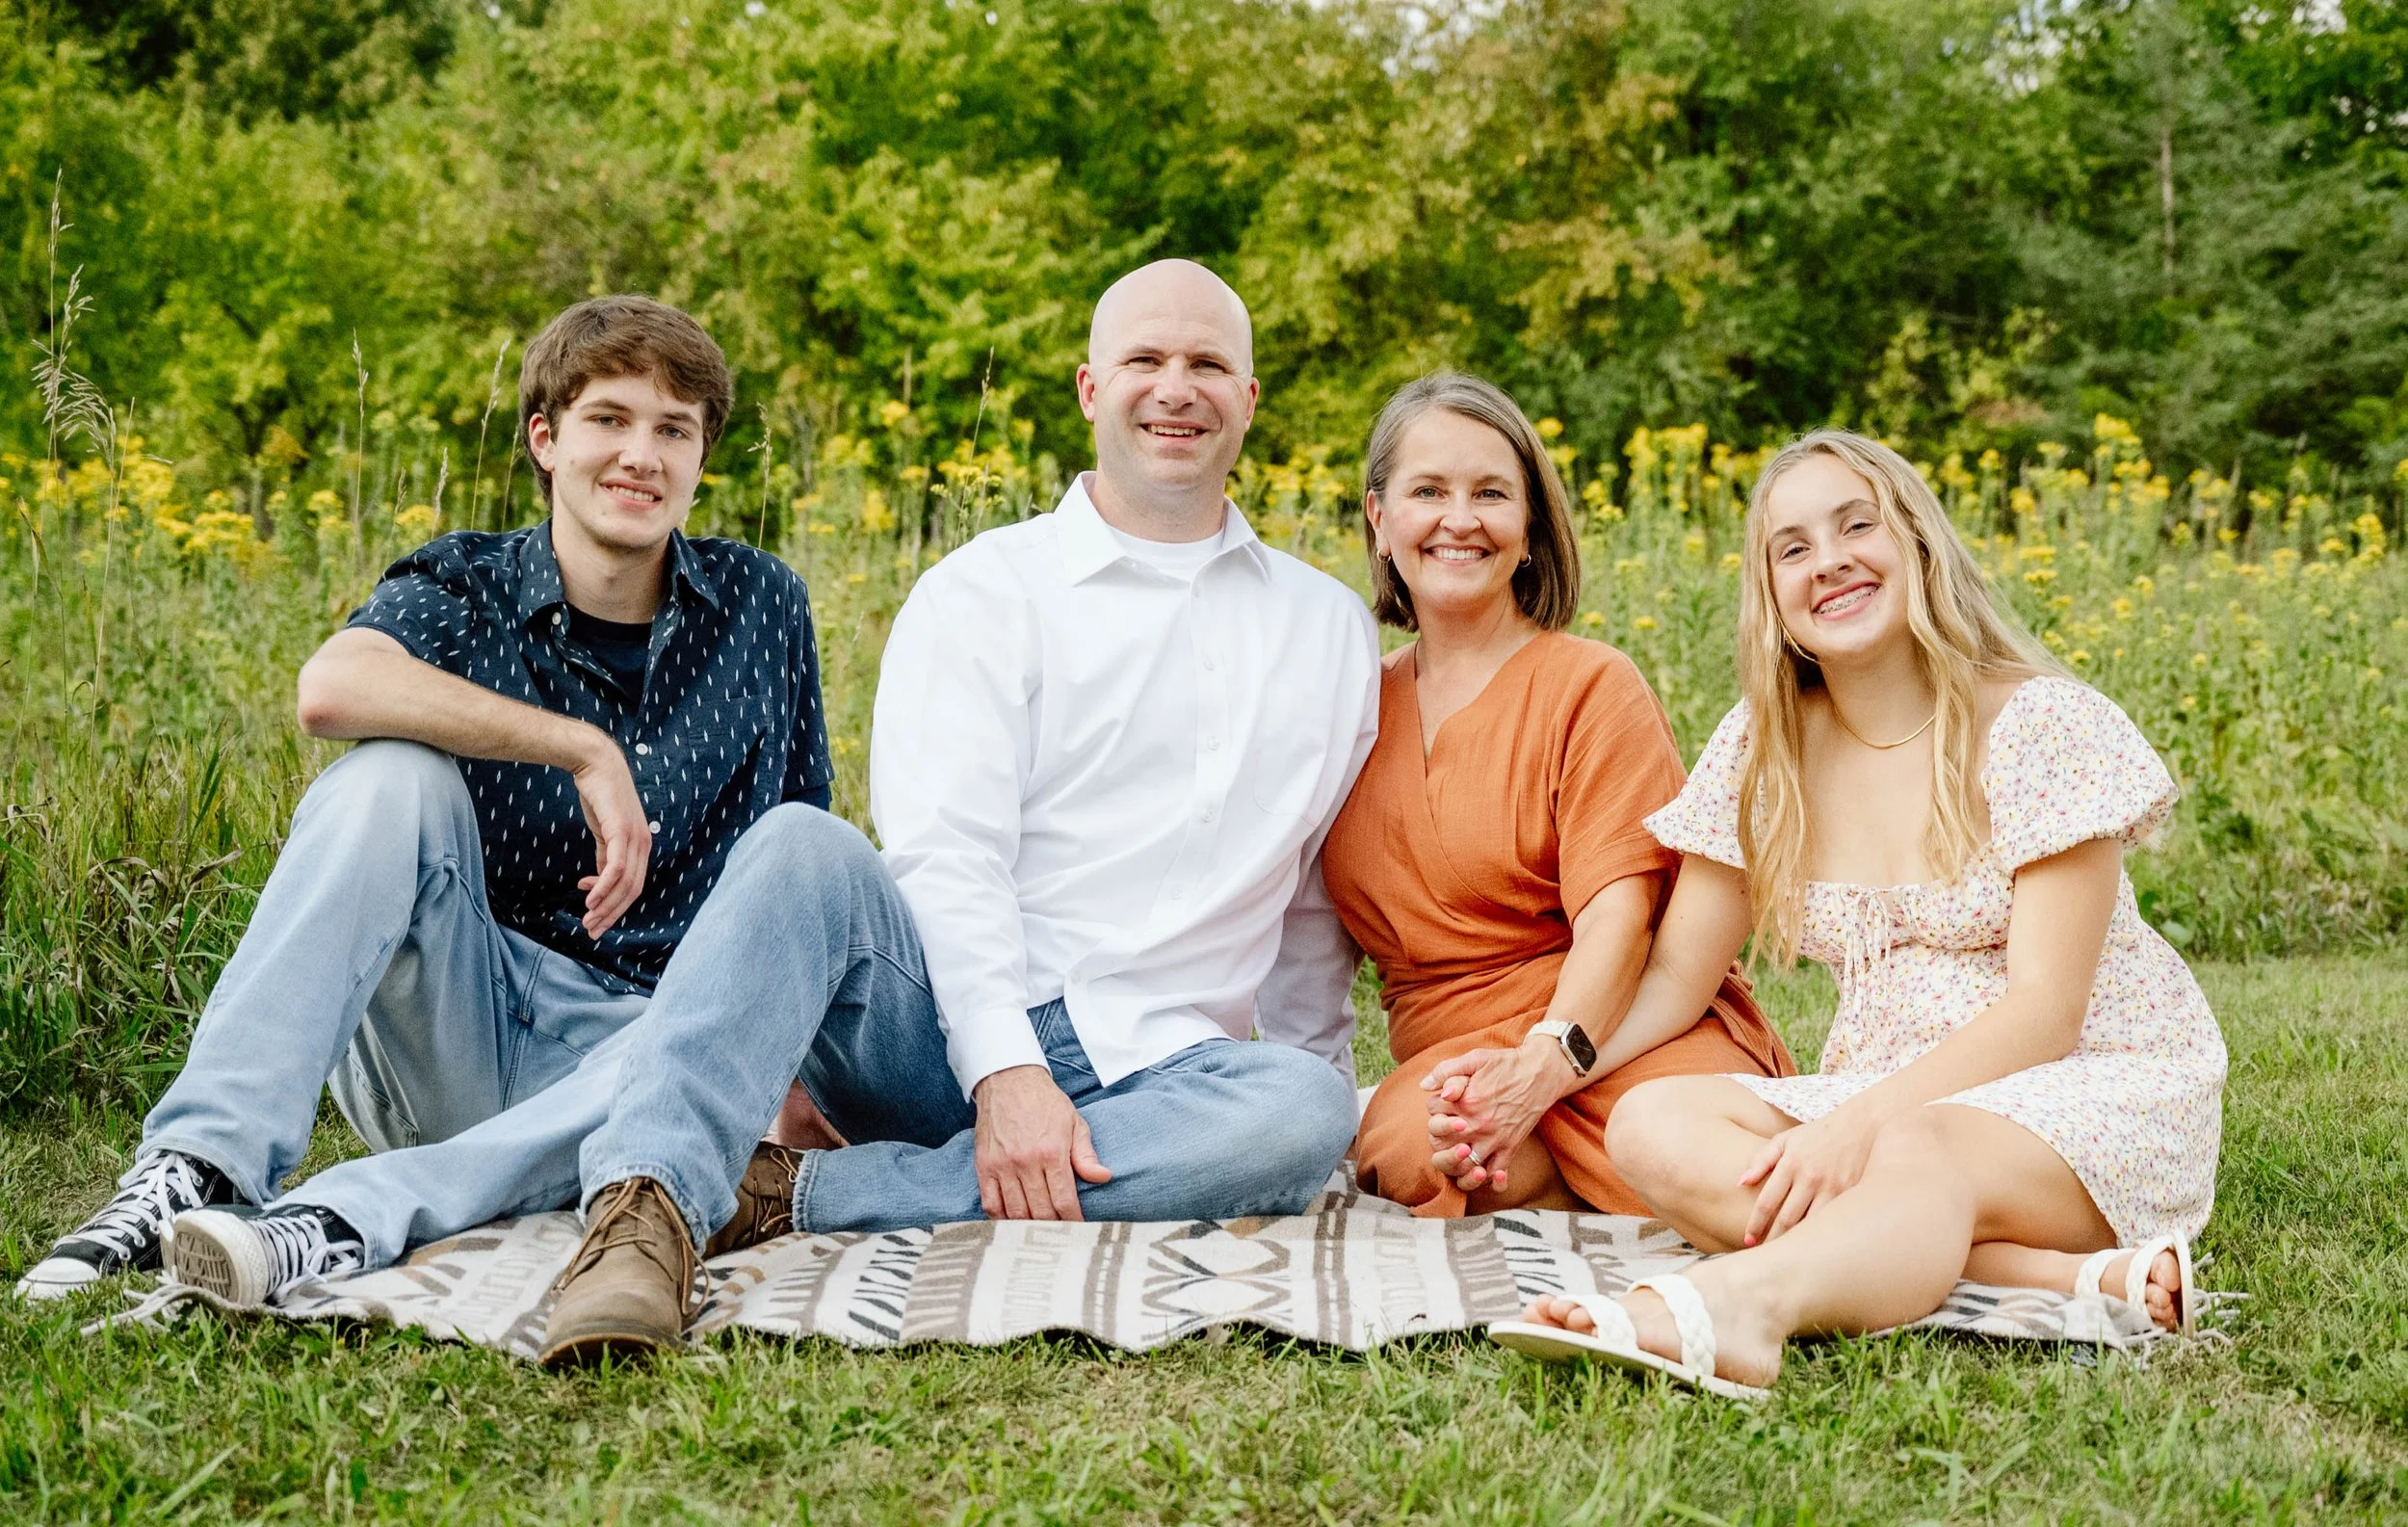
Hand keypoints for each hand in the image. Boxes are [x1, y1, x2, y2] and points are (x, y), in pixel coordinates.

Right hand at [569, 727, 650, 938]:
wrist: (595, 764)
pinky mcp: (622, 831)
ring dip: (605, 905)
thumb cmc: (600, 796)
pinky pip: (616, 867)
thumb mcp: (605, 832)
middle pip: (633, 891)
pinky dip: (603, 886)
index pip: (634, 887)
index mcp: (641, 846)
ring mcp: (636, 838)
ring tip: (587, 918)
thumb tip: (600, 881)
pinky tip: (589, 898)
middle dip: (611, 914)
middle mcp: (644, 844)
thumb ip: (606, 856)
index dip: (616, 907)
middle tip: (592, 930)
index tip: (596, 919)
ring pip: (625, 883)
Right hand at [972, 1065, 1111, 1220]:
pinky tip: (1012, 1223)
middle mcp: (1025, 1162)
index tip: (1079, 1231)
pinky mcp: (984, 1167)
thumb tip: (1103, 1177)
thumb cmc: (1044, 1102)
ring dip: (1028, 1228)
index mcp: (1052, 1152)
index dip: (1073, 1221)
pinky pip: (990, 1204)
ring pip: (1015, 1213)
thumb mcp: (1074, 1122)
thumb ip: (1086, 1154)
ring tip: (1039, 1234)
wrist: (1008, 1080)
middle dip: (1053, 1228)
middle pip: (1040, 1212)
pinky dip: (1001, 1219)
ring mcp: (1002, 1166)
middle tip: (1061, 1237)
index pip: (1065, 1200)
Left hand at [1418, 1040, 1577, 1196]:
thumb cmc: (1506, 1064)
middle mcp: (1479, 1125)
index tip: (1444, 1101)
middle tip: (1447, 1126)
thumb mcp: (1475, 1058)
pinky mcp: (1510, 1148)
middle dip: (1438, 1135)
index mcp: (1467, 1102)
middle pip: (1441, 1144)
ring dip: (1455, 1163)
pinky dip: (1486, 1180)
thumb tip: (1424, 1086)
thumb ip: (1446, 1071)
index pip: (1434, 1112)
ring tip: (1458, 1150)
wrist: (1541, 1073)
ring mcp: (1495, 1139)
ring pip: (1464, 1166)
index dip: (1435, 1105)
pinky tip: (1481, 1172)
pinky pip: (1495, 1174)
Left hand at [1737, 1104, 1885, 1244]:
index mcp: (1791, 1163)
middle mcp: (1810, 1177)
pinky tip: (1814, 1247)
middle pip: (1786, 1219)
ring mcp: (1833, 1187)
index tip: (1747, 1240)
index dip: (1755, 1225)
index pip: (1767, 1202)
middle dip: (1772, 1240)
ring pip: (1810, 1225)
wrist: (1867, 1125)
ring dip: (1796, 1244)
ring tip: (1785, 1258)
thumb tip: (1739, 1182)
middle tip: (1762, 1257)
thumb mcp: (1788, 1138)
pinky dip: (1821, 1235)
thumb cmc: (1823, 1133)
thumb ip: (1762, 1159)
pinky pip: (1833, 1221)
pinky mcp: (1853, 1194)